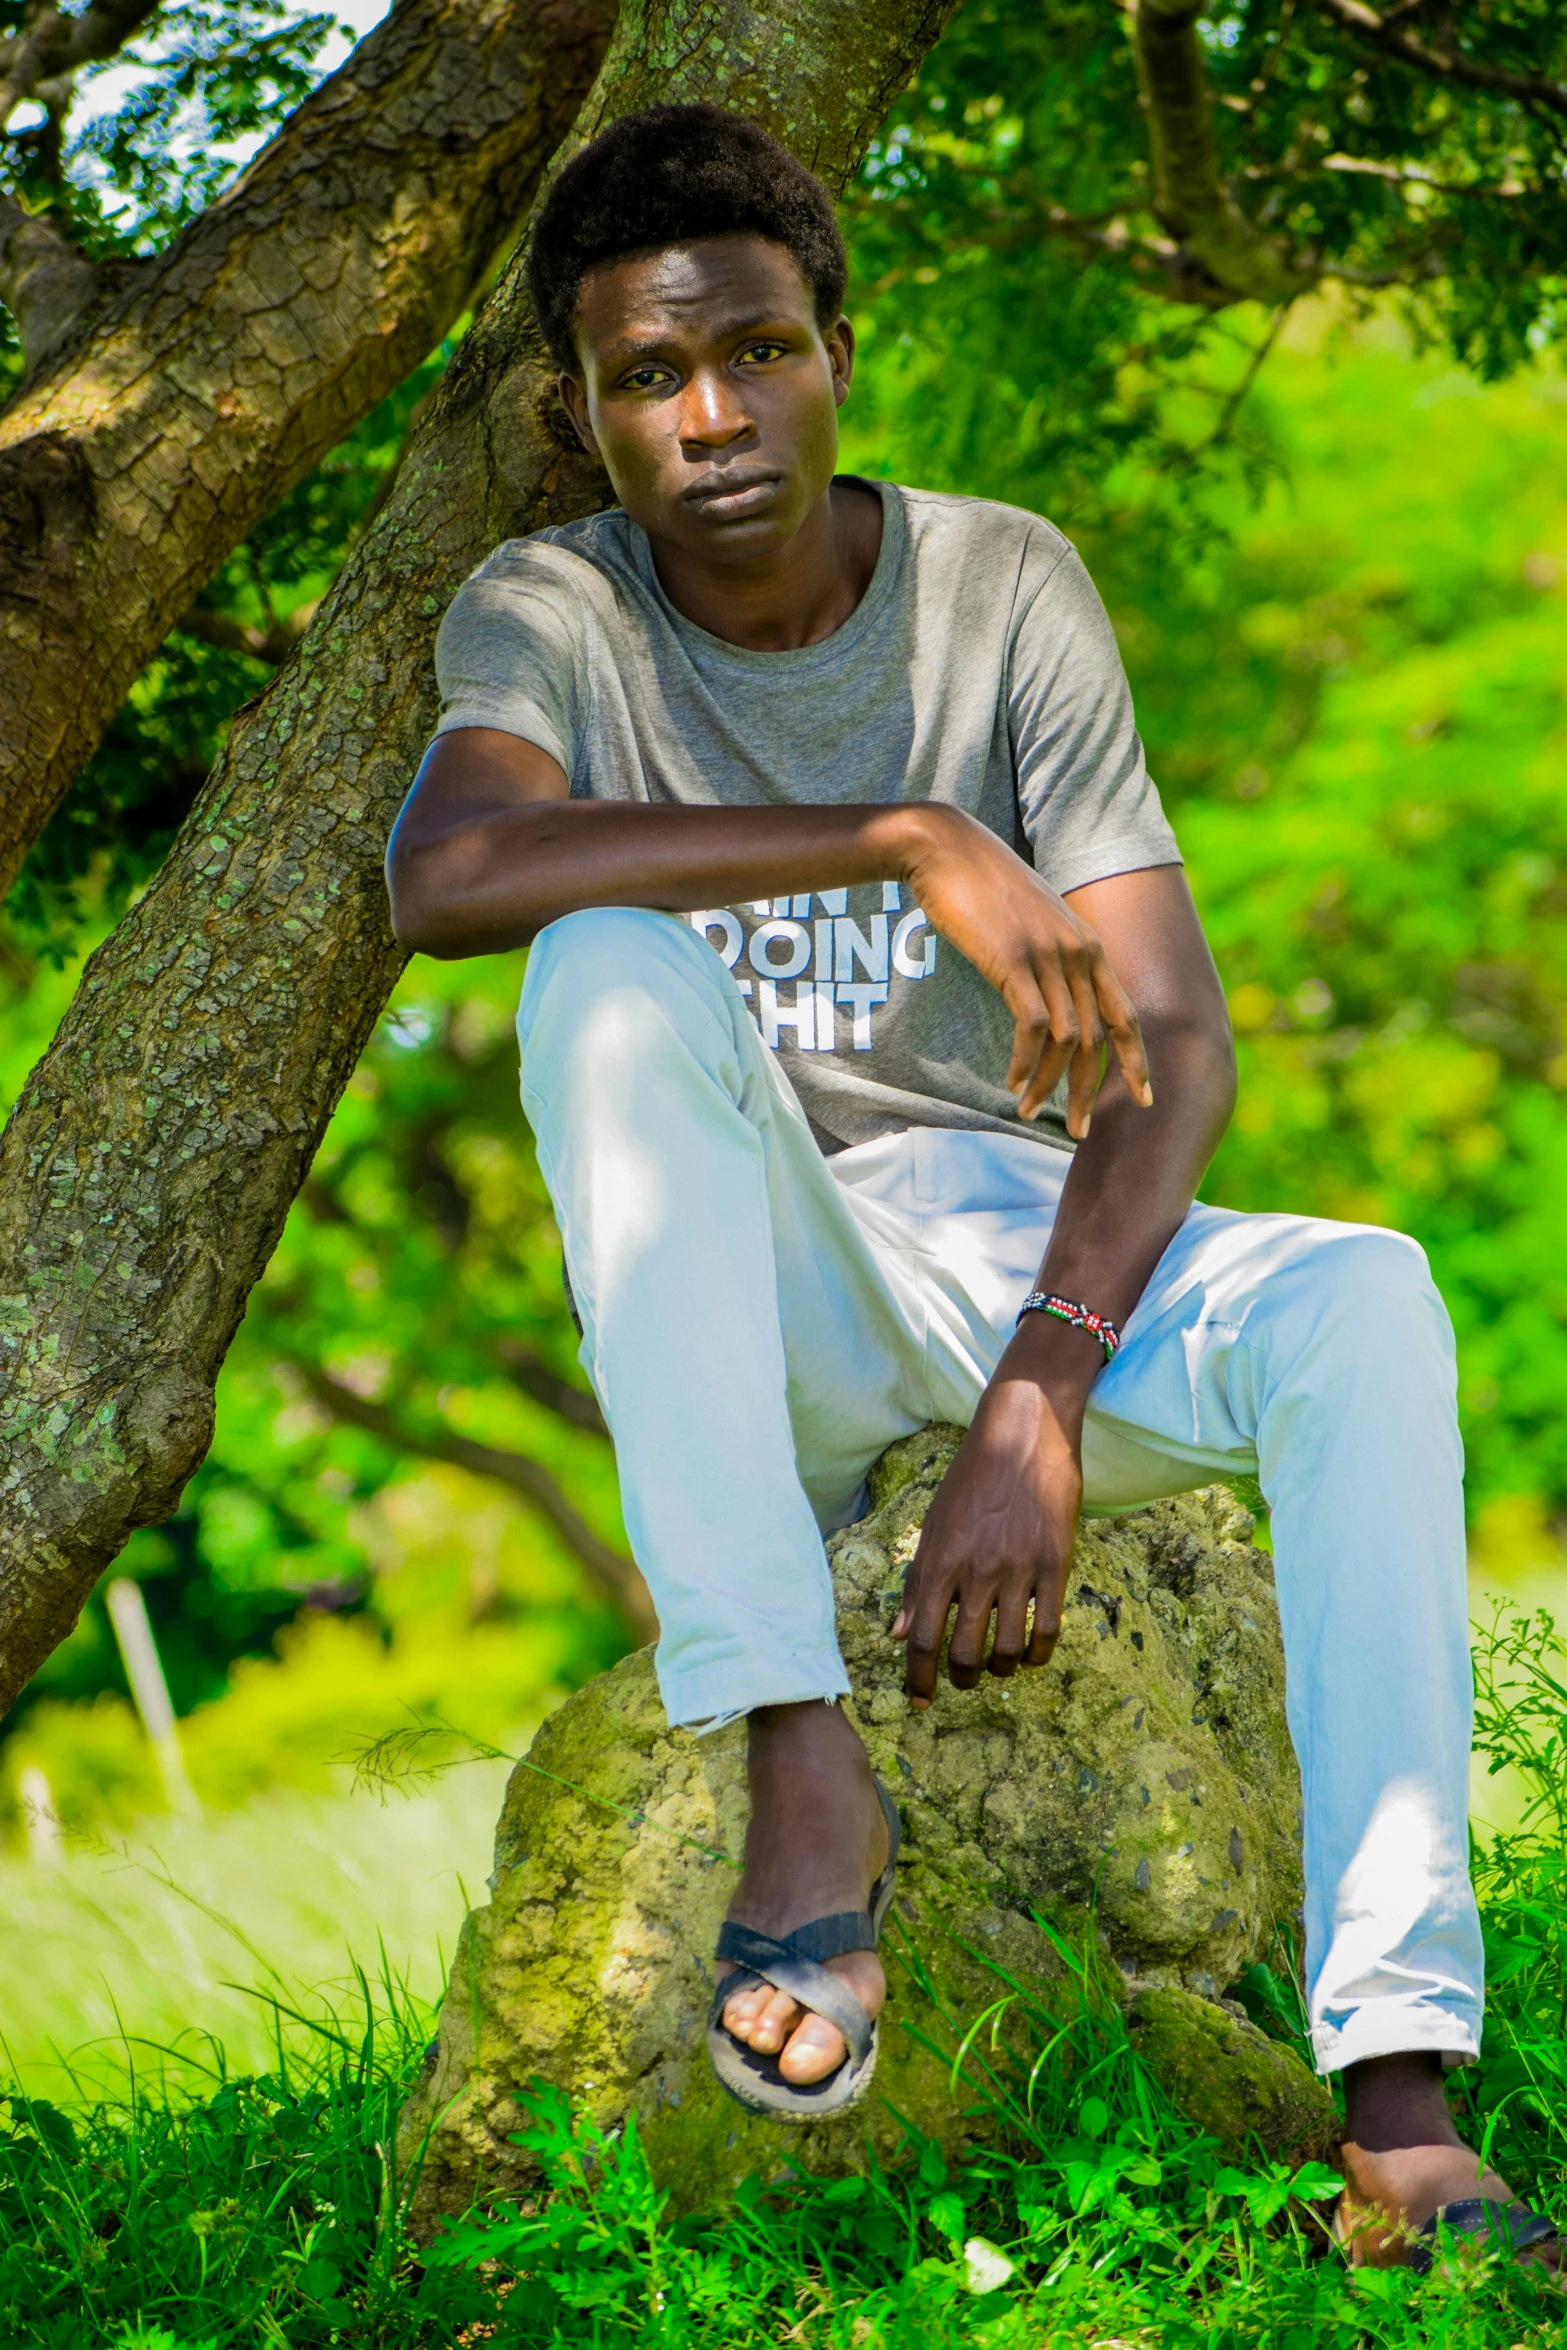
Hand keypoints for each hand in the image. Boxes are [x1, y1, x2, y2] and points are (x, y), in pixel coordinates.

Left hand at [892, 1337, 1087, 1706]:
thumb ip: (918, 1580)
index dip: (919, 1679)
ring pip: (1006, 1649)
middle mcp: (976, 1570)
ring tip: (997, 1667)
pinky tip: (1033, 1655)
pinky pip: (1048, 1630)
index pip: (923, 1640)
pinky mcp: (1056, 1563)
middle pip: (963, 1653)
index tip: (919, 1701)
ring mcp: (1018, 1569)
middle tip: (962, 1681)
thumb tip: (900, 1634)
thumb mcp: (934, 1523)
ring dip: (998, 1670)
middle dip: (959, 1680)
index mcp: (939, 1560)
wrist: (1024, 1429)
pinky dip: (1038, 1654)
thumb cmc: (972, 1475)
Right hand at [898, 807, 1151, 1138]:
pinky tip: (1011, 1082)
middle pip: (1100, 1038)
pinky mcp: (1015, 963)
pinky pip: (1033, 1029)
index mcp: (1088, 945)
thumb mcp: (1029, 921)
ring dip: (1049, 1085)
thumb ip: (1049, 956)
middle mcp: (1079, 952)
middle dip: (1092, 1091)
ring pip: (1067, 1041)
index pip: (1126, 1014)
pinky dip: (1025, 1064)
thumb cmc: (980, 886)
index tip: (1144, 1098)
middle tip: (1080, 1131)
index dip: (1138, 1061)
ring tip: (1028, 1111)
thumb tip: (1047, 998)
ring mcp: (1049, 956)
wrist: (946, 849)